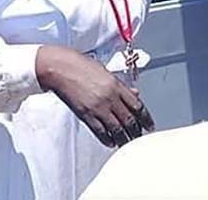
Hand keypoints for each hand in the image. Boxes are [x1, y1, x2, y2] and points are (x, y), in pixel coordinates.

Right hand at [36, 45, 153, 147]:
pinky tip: (111, 142)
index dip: (146, 118)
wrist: (58, 67)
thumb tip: (134, 94)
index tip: (149, 125)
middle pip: (130, 120)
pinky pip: (101, 131)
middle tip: (139, 136)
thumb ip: (120, 85)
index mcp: (116, 85)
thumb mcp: (104, 71)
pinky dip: (108, 139)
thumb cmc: (78, 65)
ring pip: (117, 129)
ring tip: (126, 142)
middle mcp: (110, 97)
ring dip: (124, 138)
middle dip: (136, 131)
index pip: (138, 106)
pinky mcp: (86, 114)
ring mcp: (98, 107)